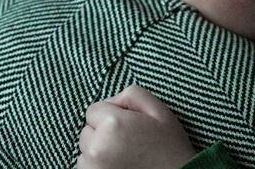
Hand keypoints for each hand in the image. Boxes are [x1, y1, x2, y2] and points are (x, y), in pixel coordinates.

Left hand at [77, 85, 195, 168]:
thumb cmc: (169, 147)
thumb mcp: (159, 111)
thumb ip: (132, 94)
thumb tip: (111, 100)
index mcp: (112, 124)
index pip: (94, 110)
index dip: (111, 115)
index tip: (128, 127)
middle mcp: (97, 147)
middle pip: (87, 130)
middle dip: (102, 133)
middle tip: (128, 143)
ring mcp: (92, 167)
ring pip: (85, 150)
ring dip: (99, 151)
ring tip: (124, 157)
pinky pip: (86, 166)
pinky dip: (98, 165)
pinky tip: (118, 166)